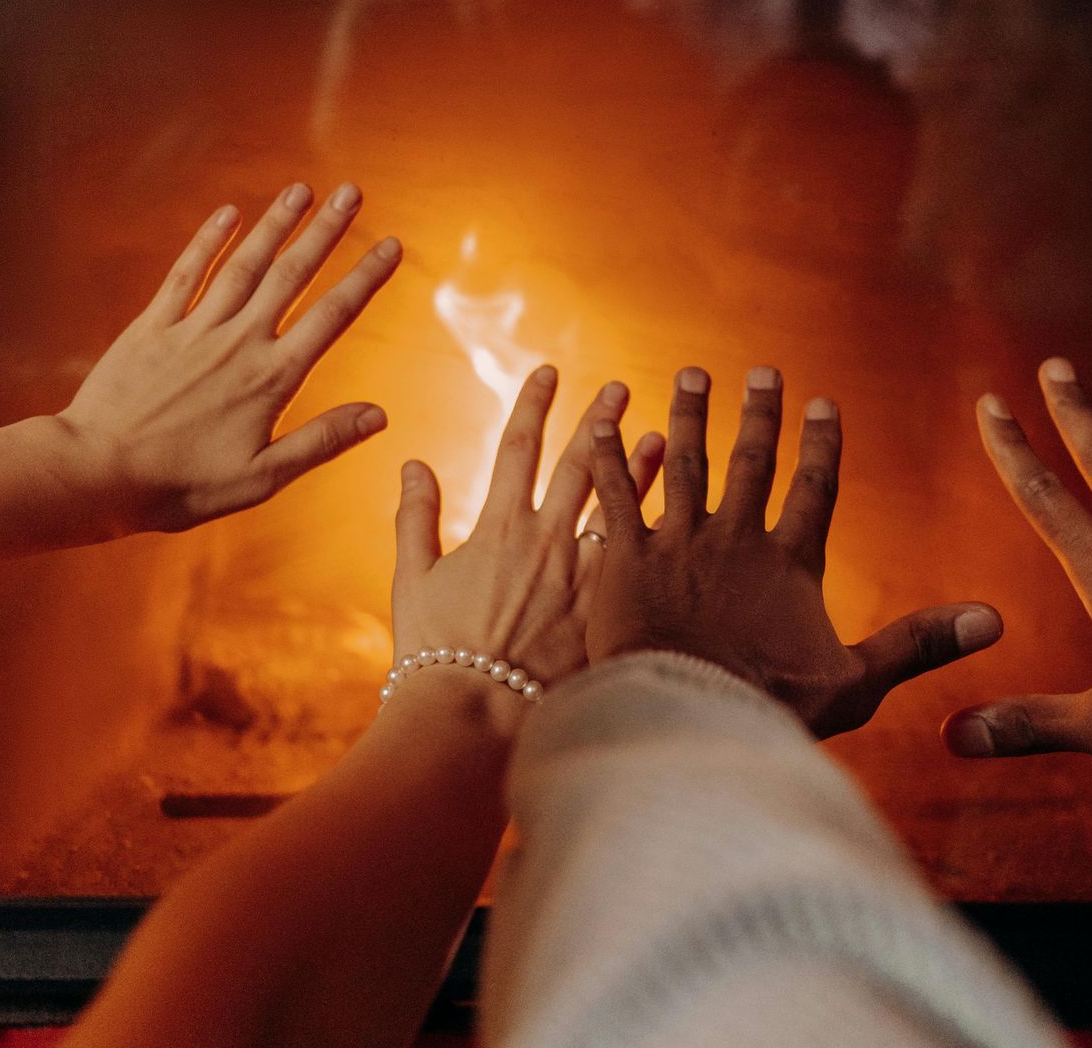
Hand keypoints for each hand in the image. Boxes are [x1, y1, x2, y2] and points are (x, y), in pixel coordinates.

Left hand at [56, 182, 400, 535]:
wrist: (96, 473)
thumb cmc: (181, 486)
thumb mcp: (261, 478)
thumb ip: (321, 441)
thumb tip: (380, 415)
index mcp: (271, 379)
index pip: (332, 316)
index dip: (366, 277)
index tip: (392, 244)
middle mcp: (238, 343)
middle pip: (292, 275)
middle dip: (326, 231)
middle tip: (353, 191)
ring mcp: (193, 329)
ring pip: (244, 264)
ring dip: (275, 224)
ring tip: (302, 190)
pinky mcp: (152, 327)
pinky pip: (185, 273)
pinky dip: (208, 240)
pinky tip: (228, 213)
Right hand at [392, 366, 664, 709]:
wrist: (473, 719)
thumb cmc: (435, 657)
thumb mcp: (413, 580)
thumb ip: (415, 517)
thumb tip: (412, 464)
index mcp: (498, 526)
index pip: (518, 445)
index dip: (535, 403)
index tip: (550, 371)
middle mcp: (547, 540)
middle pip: (580, 464)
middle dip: (600, 420)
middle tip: (622, 388)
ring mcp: (584, 576)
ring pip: (623, 507)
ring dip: (641, 468)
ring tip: (662, 436)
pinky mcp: (609, 612)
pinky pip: (640, 562)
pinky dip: (657, 532)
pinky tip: (679, 517)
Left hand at [587, 365, 1001, 737]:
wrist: (687, 718)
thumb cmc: (772, 708)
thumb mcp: (858, 682)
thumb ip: (920, 643)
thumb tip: (995, 621)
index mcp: (791, 563)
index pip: (814, 489)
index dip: (821, 445)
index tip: (823, 405)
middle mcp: (736, 538)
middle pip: (751, 462)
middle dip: (759, 413)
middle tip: (761, 372)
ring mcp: (679, 543)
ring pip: (686, 462)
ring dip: (690, 416)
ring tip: (691, 376)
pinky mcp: (626, 557)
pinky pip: (616, 494)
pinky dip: (609, 456)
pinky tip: (600, 421)